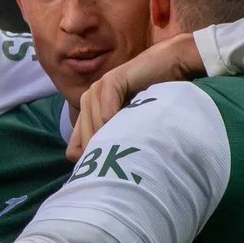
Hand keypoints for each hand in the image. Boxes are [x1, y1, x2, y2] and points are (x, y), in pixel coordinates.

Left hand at [68, 33, 205, 156]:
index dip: (91, 160)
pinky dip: (115, 117)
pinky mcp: (110, 81)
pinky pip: (106, 109)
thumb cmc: (155, 101)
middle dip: (104, 151)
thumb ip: (115, 142)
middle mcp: (88, 102)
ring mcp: (96, 90)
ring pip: (94, 126)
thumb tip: (102, 176)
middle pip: (84, 141)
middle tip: (126, 157)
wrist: (169, 66)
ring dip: (112, 136)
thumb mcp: (131, 126)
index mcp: (89, 115)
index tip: (112, 168)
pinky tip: (128, 122)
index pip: (74, 150)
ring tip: (132, 142)